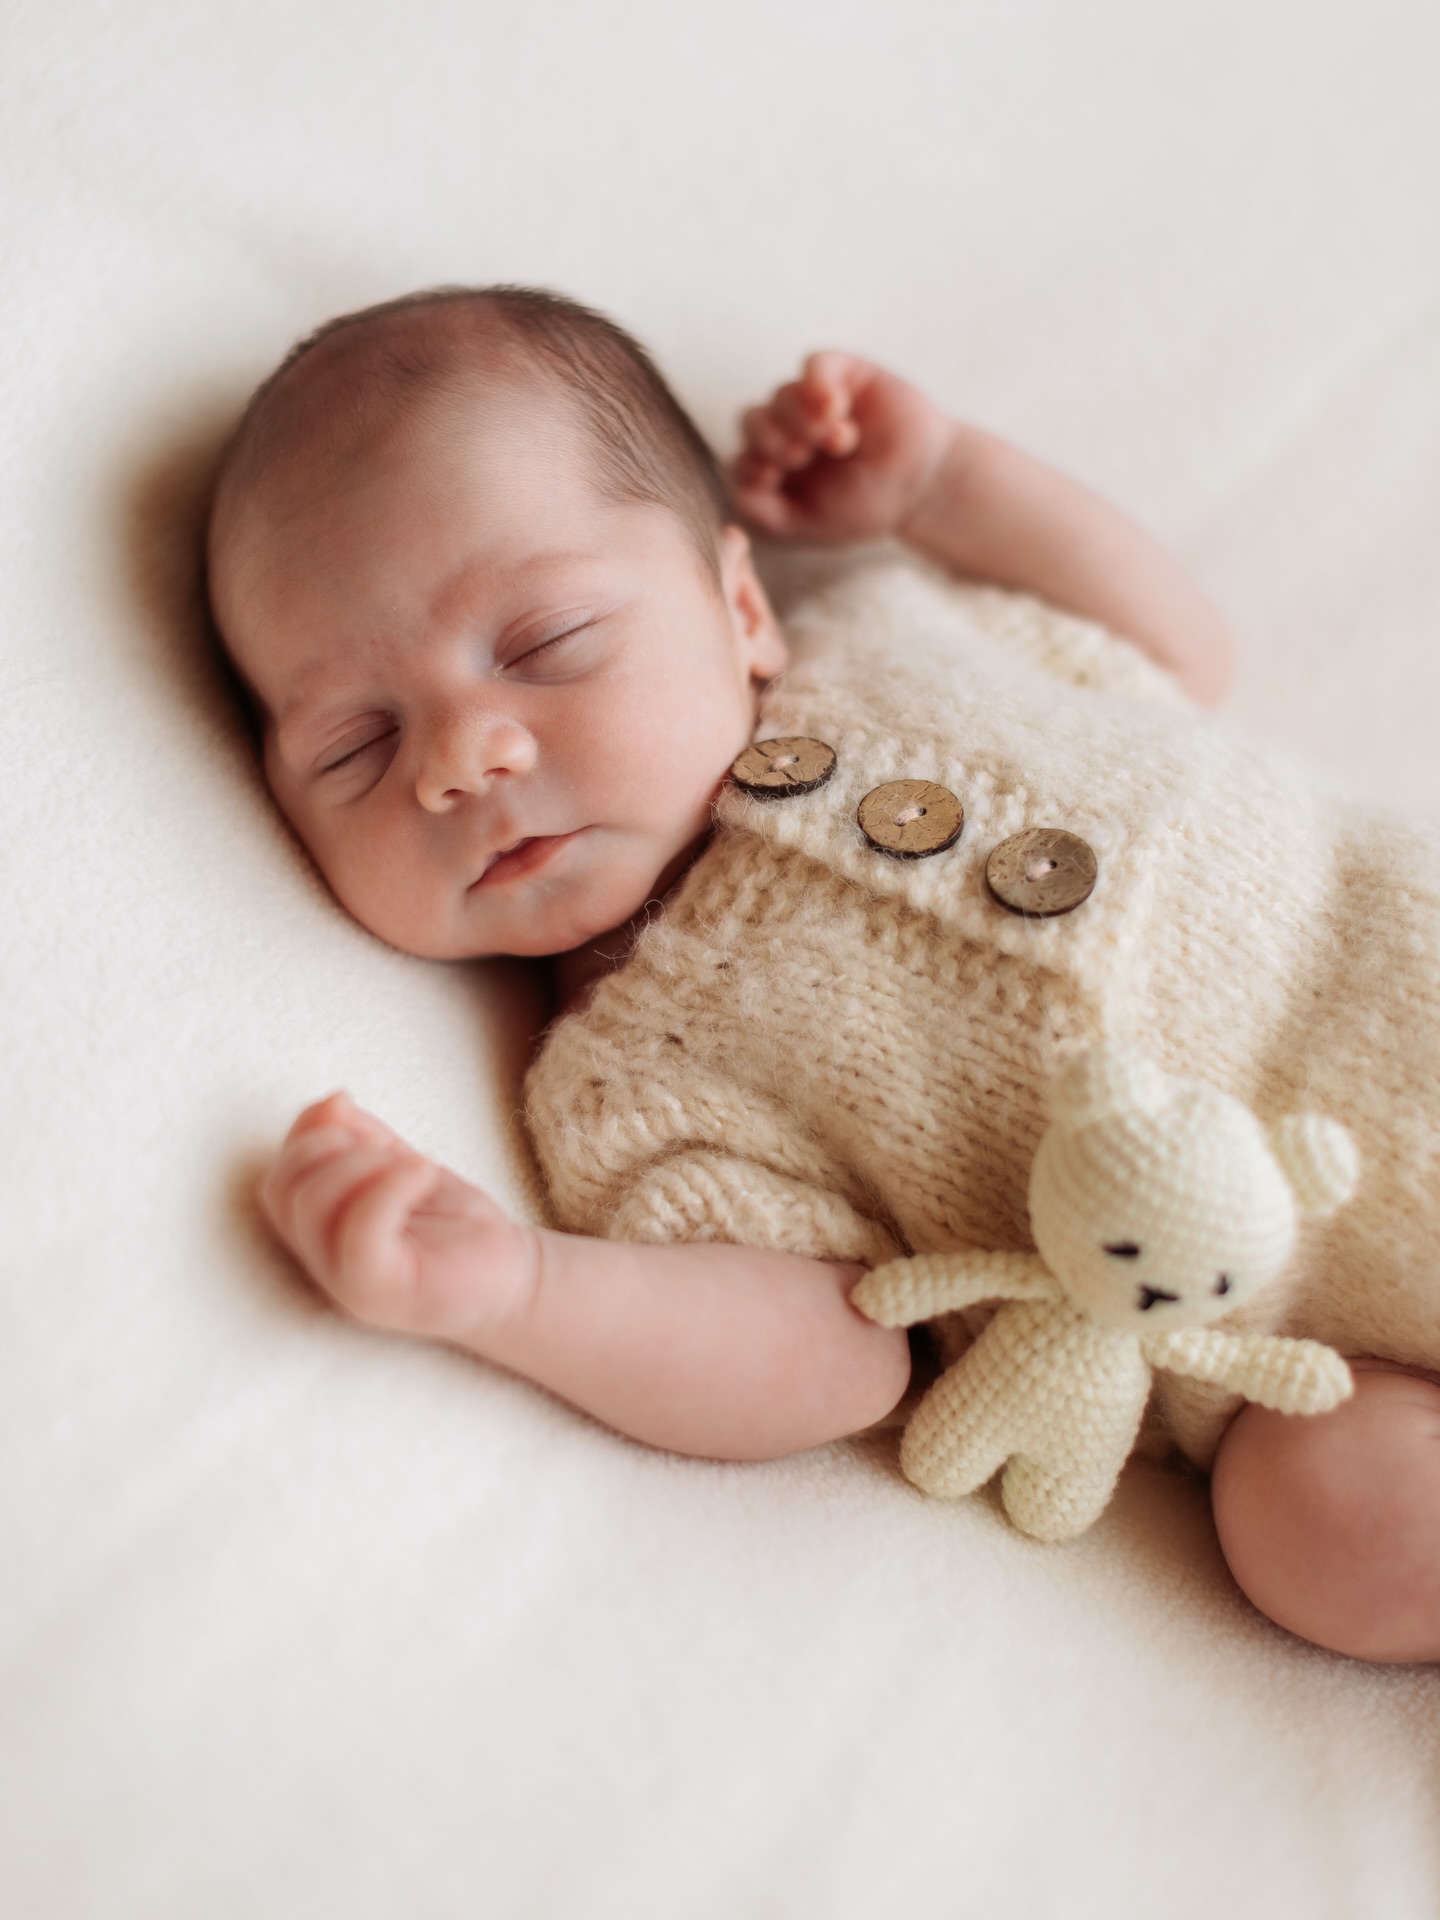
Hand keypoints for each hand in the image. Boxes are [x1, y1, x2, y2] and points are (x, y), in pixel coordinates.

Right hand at [260, 1092, 537, 1340]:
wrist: (513, 1278)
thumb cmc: (456, 1226)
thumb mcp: (402, 1168)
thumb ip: (361, 1140)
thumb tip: (331, 1102)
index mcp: (323, 1234)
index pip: (279, 1180)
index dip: (304, 1134)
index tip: (350, 1112)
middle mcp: (324, 1263)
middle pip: (284, 1190)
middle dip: (330, 1146)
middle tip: (389, 1149)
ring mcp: (346, 1284)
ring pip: (313, 1207)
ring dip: (362, 1163)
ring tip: (413, 1166)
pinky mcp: (380, 1293)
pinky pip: (359, 1233)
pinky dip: (388, 1187)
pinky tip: (424, 1173)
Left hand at [731, 352, 955, 543]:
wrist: (921, 486)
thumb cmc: (865, 505)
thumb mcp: (811, 527)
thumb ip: (765, 517)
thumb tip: (736, 493)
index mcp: (774, 467)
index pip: (741, 457)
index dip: (750, 465)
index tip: (773, 478)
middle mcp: (788, 429)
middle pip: (752, 420)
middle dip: (770, 439)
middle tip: (799, 456)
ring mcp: (813, 399)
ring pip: (781, 394)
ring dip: (800, 418)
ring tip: (838, 441)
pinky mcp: (842, 372)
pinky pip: (813, 365)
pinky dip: (818, 385)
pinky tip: (837, 410)